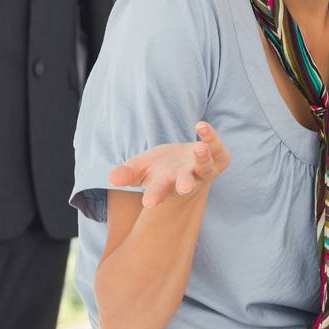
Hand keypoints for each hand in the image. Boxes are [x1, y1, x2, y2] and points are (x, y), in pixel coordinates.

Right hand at [108, 121, 230, 208]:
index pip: (159, 191)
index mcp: (166, 185)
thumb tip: (111, 178)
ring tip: (199, 148)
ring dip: (203, 158)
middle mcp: (187, 179)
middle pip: (188, 184)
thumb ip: (126, 174)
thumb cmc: (158, 168)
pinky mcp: (217, 155)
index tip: (148, 202)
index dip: (154, 196)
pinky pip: (215, 147)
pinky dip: (210, 137)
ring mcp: (204, 168)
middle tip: (184, 189)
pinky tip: (201, 126)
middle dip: (186, 185)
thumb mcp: (139, 169)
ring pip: (206, 166)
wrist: (184, 163)